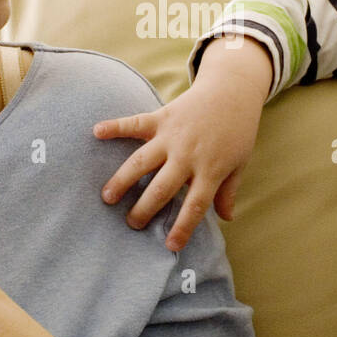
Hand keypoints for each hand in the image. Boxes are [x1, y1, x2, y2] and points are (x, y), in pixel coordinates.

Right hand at [94, 35, 271, 250]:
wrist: (233, 90)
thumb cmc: (237, 130)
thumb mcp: (239, 162)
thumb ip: (229, 190)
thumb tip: (226, 218)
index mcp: (210, 169)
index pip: (195, 205)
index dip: (183, 227)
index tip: (170, 246)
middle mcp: (188, 155)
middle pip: (162, 188)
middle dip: (145, 209)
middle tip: (131, 224)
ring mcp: (172, 136)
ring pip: (143, 161)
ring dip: (123, 179)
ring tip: (107, 197)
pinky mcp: (162, 117)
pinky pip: (135, 123)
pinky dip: (115, 126)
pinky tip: (96, 132)